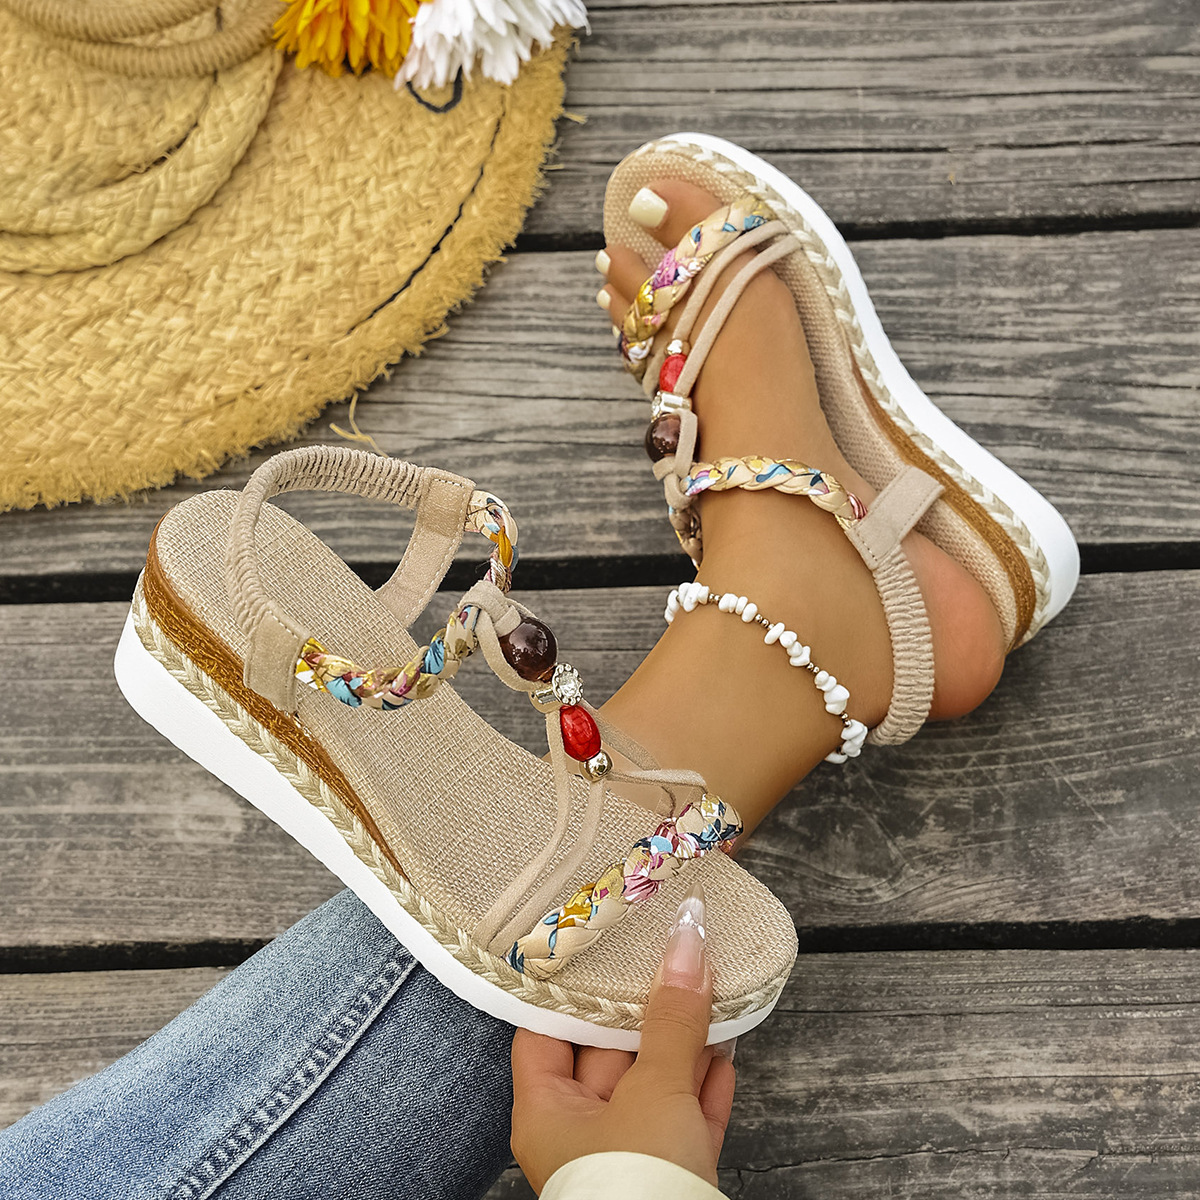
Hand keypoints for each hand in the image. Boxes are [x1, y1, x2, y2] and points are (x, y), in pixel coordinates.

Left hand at [510, 882, 735, 1192]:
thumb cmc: (641, 1187)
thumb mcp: (656, 1089)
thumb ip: (672, 1017)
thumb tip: (686, 937)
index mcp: (546, 1112)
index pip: (547, 1029)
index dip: (574, 985)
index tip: (602, 939)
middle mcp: (579, 1134)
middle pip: (608, 1050)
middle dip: (644, 1006)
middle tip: (669, 952)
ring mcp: (628, 1156)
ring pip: (654, 1081)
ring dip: (684, 1039)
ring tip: (707, 984)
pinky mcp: (672, 1174)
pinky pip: (686, 1114)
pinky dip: (706, 1080)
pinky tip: (725, 1043)